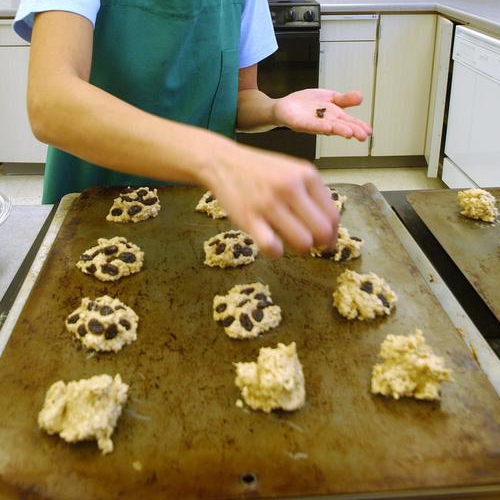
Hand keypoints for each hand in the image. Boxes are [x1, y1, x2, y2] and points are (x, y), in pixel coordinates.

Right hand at [205, 142, 339, 257]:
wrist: (223, 162)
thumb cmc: (260, 171)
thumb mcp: (292, 172)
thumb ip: (312, 195)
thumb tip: (330, 230)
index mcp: (306, 175)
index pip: (333, 216)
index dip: (332, 234)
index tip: (326, 241)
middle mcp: (290, 187)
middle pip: (322, 232)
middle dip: (319, 244)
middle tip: (309, 244)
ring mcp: (269, 203)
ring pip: (302, 243)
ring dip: (299, 249)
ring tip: (289, 241)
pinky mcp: (249, 218)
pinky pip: (272, 247)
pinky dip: (276, 251)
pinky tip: (271, 244)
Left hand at [272, 89, 371, 139]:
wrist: (285, 107)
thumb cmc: (307, 105)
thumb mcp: (329, 97)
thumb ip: (344, 99)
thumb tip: (361, 97)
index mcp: (334, 116)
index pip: (349, 122)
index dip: (359, 126)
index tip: (369, 132)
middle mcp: (325, 122)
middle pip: (341, 126)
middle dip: (352, 130)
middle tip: (362, 136)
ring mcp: (313, 124)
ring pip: (328, 128)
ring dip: (339, 130)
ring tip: (349, 133)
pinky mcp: (300, 124)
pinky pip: (311, 126)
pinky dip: (320, 127)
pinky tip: (328, 128)